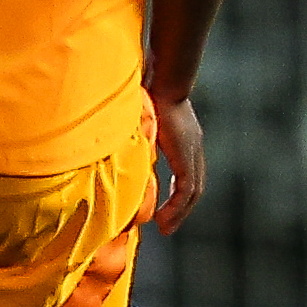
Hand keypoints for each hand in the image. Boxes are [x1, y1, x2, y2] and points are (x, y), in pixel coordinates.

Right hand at [148, 88, 205, 232]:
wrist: (165, 78)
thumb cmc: (148, 87)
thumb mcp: (140, 113)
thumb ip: (135, 127)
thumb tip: (112, 131)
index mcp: (184, 136)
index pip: (187, 171)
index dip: (177, 190)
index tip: (163, 206)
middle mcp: (193, 145)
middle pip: (194, 186)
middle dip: (181, 209)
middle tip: (165, 226)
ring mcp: (192, 150)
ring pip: (192, 192)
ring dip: (178, 213)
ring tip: (163, 228)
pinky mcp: (187, 156)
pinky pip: (186, 190)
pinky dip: (176, 208)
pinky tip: (163, 220)